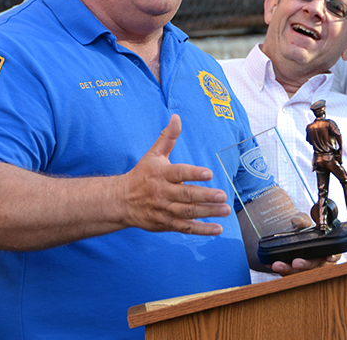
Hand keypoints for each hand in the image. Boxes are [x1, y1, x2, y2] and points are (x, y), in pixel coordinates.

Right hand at [115, 114, 230, 234]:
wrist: (121, 201)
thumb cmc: (142, 175)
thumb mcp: (153, 154)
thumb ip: (167, 137)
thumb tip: (176, 117)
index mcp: (161, 174)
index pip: (179, 173)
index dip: (194, 174)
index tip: (209, 173)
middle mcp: (162, 192)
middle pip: (186, 195)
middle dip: (205, 196)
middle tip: (223, 196)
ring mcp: (164, 209)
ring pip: (188, 212)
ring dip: (207, 212)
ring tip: (225, 210)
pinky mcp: (165, 223)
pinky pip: (185, 228)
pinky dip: (202, 230)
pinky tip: (217, 229)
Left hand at [270, 211, 338, 274]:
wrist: (295, 238)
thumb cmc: (306, 232)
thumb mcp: (305, 224)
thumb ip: (303, 220)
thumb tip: (296, 220)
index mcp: (326, 250)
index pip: (333, 255)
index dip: (332, 257)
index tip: (328, 258)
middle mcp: (319, 262)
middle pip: (314, 267)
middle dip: (305, 265)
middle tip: (296, 263)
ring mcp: (306, 270)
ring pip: (300, 273)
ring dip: (289, 270)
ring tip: (278, 265)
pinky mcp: (294, 273)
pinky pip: (288, 275)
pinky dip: (280, 270)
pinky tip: (271, 265)